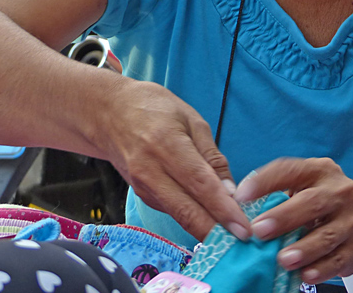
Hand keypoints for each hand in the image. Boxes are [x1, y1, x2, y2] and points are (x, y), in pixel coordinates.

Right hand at [103, 77, 250, 240]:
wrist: (109, 113)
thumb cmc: (155, 109)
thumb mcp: (192, 120)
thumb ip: (212, 156)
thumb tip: (230, 191)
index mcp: (166, 144)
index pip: (200, 184)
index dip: (223, 209)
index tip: (243, 228)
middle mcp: (151, 170)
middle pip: (186, 210)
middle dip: (216, 231)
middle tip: (243, 242)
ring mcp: (143, 186)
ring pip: (179, 215)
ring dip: (206, 228)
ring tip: (233, 236)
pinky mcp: (141, 195)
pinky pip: (172, 210)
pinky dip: (192, 217)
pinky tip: (211, 219)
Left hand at [233, 157, 352, 285]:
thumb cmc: (320, 201)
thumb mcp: (303, 187)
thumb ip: (276, 194)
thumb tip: (239, 210)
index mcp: (319, 170)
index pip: (290, 170)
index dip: (264, 182)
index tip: (241, 196)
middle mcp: (338, 191)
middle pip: (312, 202)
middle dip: (284, 217)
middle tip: (259, 231)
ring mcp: (351, 219)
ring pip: (327, 234)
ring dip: (303, 249)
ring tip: (282, 259)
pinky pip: (338, 259)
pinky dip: (321, 269)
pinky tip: (305, 275)